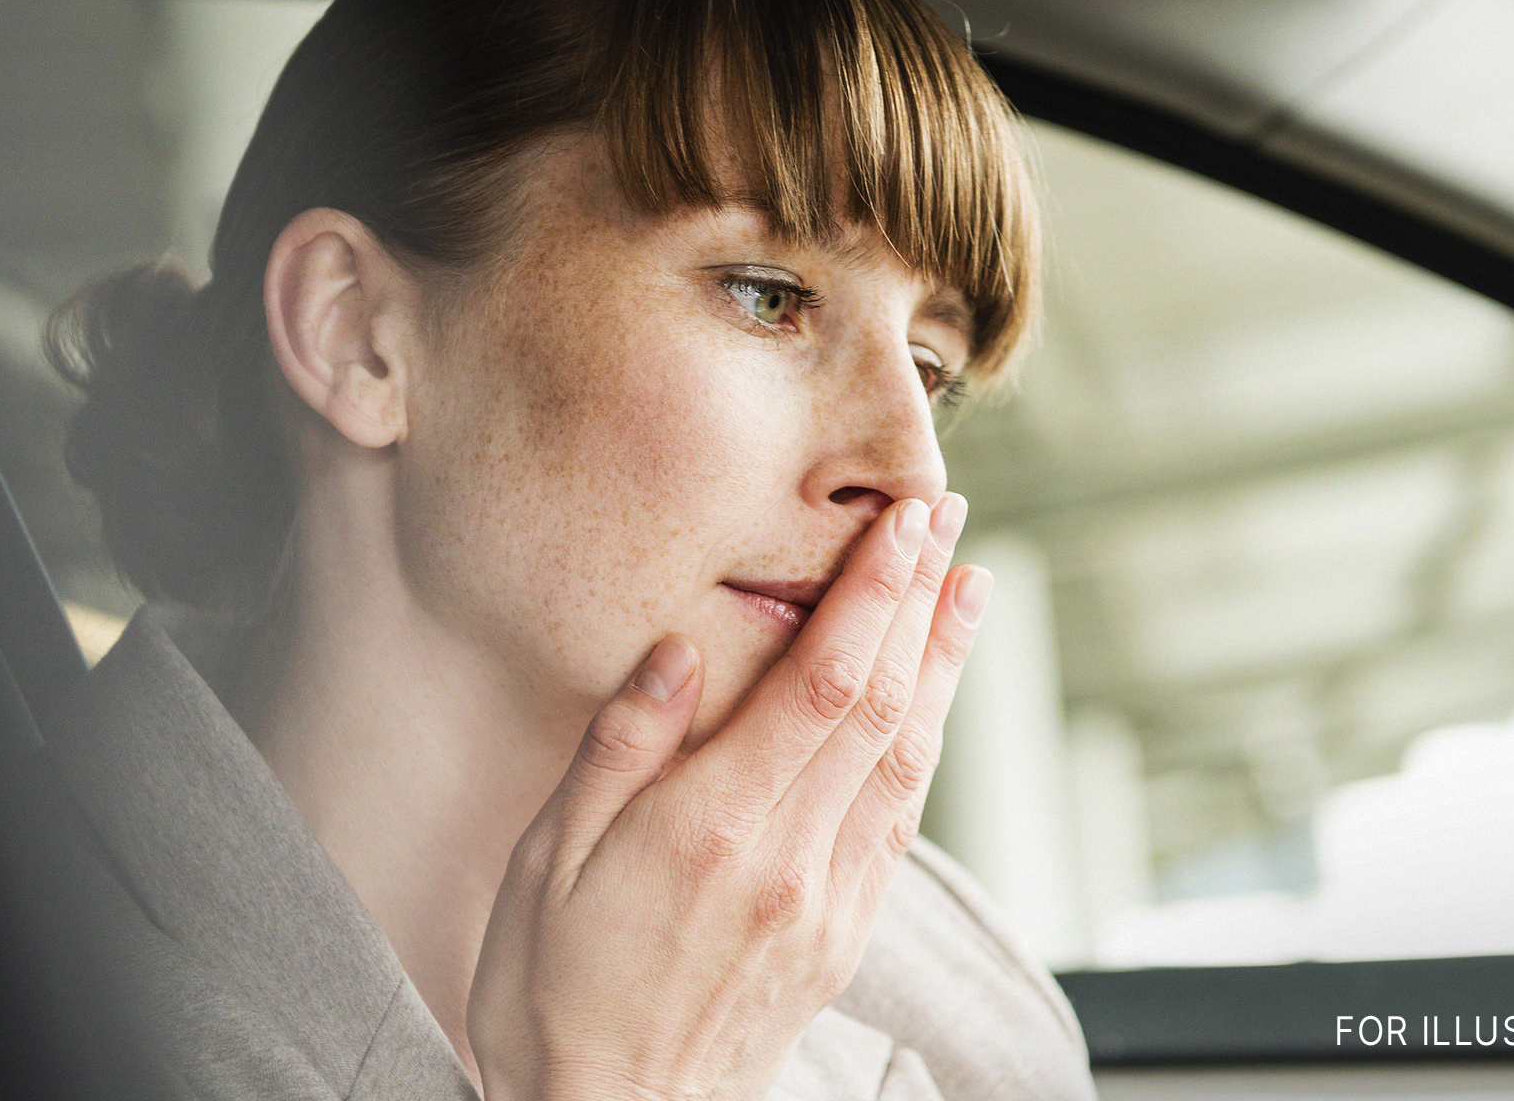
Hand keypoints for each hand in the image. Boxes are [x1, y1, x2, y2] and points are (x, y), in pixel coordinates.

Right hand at [466, 494, 988, 1100]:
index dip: (874, 594)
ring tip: (969, 586)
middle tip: (947, 515)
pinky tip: (931, 701)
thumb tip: (681, 651)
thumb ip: (618, 750)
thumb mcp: (544, 865)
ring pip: (907, 758)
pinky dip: (924, 743)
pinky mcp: (841, 933)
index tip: (905, 522)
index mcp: (712, 828)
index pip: (822, 684)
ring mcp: (827, 900)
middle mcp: (789, 859)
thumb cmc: (554, 998)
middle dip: (920, 600)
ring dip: (942, 663)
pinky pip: (899, 819)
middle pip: (883, 704)